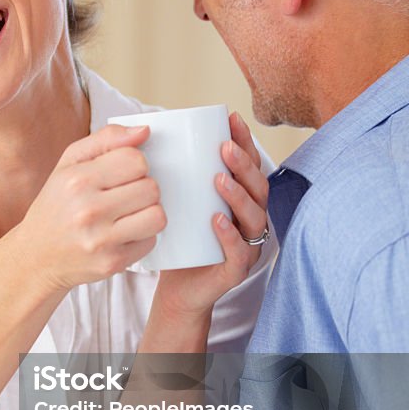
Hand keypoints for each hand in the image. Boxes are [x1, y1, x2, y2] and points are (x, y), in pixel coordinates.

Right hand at [18, 124, 165, 292]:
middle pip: (151, 188)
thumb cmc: (56, 206)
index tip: (121, 174)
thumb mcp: (69, 163)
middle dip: (142, 189)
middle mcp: (88, 210)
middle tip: (123, 196)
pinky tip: (122, 234)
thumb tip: (144, 131)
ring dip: (148, 213)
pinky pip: (151, 241)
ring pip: (157, 216)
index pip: (135, 160)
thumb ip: (106, 139)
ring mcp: (101, 240)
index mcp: (77, 180)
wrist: (36, 257)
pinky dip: (141, 237)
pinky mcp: (112, 263)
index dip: (134, 165)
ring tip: (128, 214)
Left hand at [153, 111, 269, 318]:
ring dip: (239, 196)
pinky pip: (241, 252)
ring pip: (254, 217)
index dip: (245, 142)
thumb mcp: (179, 202)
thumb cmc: (180, 241)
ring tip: (219, 180)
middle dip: (243, 165)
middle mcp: (250, 220)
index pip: (250, 166)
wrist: (177, 289)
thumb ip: (178, 174)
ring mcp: (248, 245)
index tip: (231, 120)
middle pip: (258, 187)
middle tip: (224, 148)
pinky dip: (231, 236)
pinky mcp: (236, 270)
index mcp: (241, 200)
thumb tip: (149, 131)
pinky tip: (218, 220)